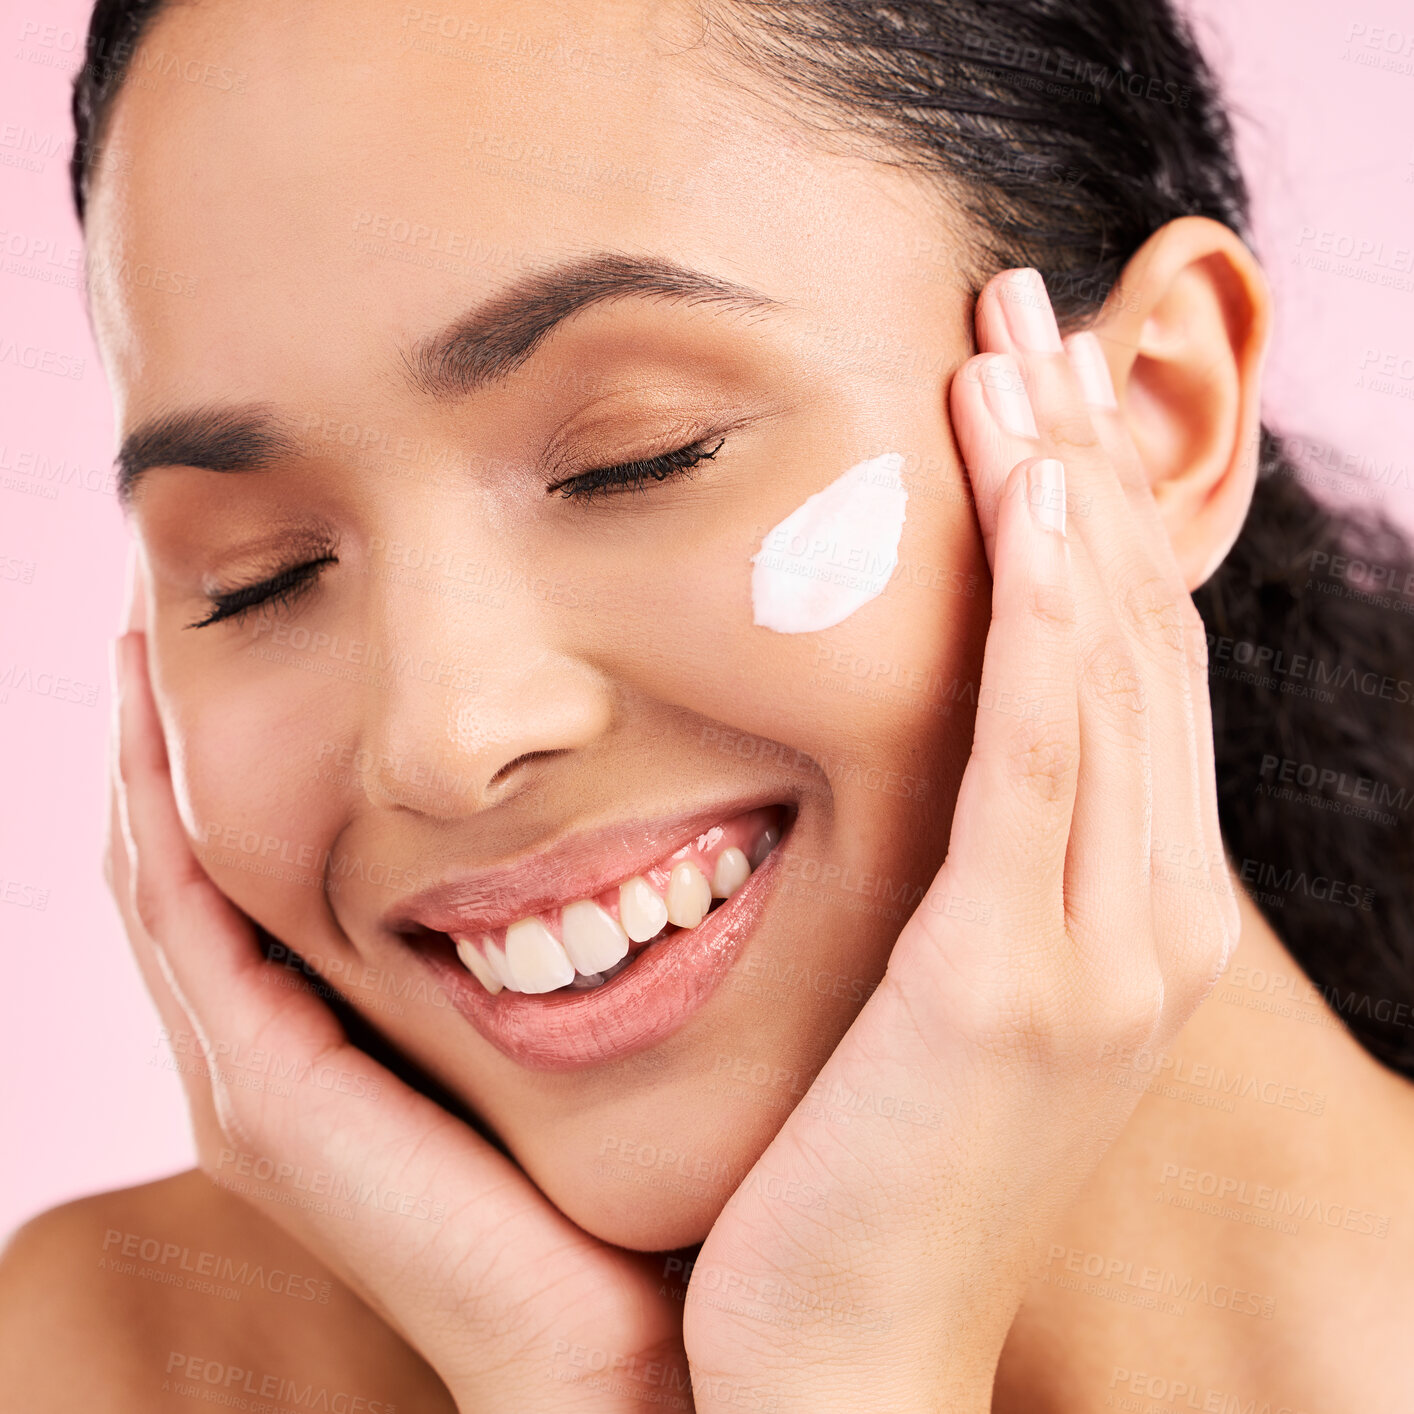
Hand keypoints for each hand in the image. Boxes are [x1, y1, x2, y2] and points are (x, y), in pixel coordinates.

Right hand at [106, 560, 689, 1411]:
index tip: (279, 632)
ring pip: (170, 876)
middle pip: (200, 859)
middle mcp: (281, 1052)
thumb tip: (643, 794)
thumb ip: (576, 930)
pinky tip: (157, 708)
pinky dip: (157, 812)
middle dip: (181, 739)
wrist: (631, 1349)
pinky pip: (183, 917)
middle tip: (180, 606)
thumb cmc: (639, 1176)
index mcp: (351, 1034)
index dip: (252, 752)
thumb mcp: (599, 1017)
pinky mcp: (264, 1094)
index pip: (272, 865)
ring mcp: (258, 1076)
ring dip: (154, 757)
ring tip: (151, 634)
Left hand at [679, 268, 1238, 1412]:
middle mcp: (1149, 917)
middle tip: (1027, 315)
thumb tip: (939, 756)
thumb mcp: (946, 996)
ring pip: (1102, 667)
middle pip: (1127, 636)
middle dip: (1082, 462)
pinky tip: (1027, 488)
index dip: (1086, 514)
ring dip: (1063, 493)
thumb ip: (977, 874)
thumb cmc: (870, 1172)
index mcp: (1128, 915)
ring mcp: (1102, 950)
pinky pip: (1045, 752)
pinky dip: (1045, 610)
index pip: (1119, 667)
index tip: (1026, 390)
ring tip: (1014, 346)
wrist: (846, 1359)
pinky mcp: (1015, 977)